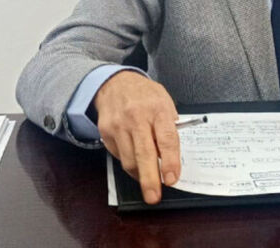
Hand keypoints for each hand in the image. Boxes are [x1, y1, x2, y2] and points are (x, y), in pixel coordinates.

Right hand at [93, 71, 179, 203]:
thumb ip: (170, 126)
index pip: (167, 139)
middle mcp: (137, 118)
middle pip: (144, 154)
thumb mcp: (165, 102)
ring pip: (129, 160)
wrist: (115, 83)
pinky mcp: (106, 133)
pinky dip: (129, 164)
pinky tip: (135, 162)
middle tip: (154, 196)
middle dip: (150, 180)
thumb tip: (173, 156)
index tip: (172, 178)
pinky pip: (119, 156)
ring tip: (148, 181)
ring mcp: (119, 126)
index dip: (170, 161)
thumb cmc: (145, 94)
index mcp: (158, 109)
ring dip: (139, 175)